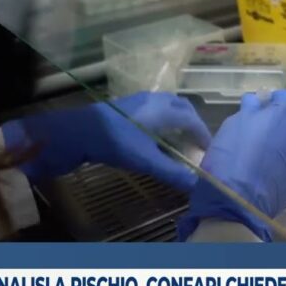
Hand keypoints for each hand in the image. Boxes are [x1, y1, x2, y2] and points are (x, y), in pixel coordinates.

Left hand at [2, 92, 211, 190]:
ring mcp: (139, 100)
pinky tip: (154, 134)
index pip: (193, 120)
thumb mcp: (146, 161)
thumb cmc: (116, 143)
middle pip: (182, 108)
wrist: (77, 131)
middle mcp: (155, 100)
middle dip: (193, 123)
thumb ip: (172, 172)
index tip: (209, 149)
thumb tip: (197, 186)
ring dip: (177, 119)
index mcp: (164, 110)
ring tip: (178, 138)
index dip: (203, 135)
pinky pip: (154, 108)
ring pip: (167, 105)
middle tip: (196, 141)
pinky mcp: (125, 105)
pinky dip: (163, 119)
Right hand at [178, 90, 285, 240]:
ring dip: (284, 146)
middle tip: (257, 135)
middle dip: (279, 124)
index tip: (256, 110)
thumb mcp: (235, 121)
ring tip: (263, 158)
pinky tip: (268, 174)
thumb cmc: (235, 153)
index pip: (283, 96)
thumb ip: (252, 107)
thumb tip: (258, 101)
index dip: (269, 101)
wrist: (239, 199)